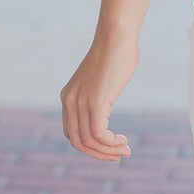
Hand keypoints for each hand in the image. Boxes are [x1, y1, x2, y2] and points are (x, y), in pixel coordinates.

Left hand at [60, 33, 138, 161]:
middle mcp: (70, 102)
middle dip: (98, 154)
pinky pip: (99, 134)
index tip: (110, 148)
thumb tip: (105, 104)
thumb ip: (98, 95)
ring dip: (108, 151)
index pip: (71, 133)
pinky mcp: (95, 102)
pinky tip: (123, 141)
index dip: (90, 146)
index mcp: (68, 97)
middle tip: (118, 156)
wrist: (116, 38)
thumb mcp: (100, 80)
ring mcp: (81, 102)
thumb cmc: (114, 55)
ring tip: (125, 150)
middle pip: (77, 142)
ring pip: (89, 141)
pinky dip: (111, 143)